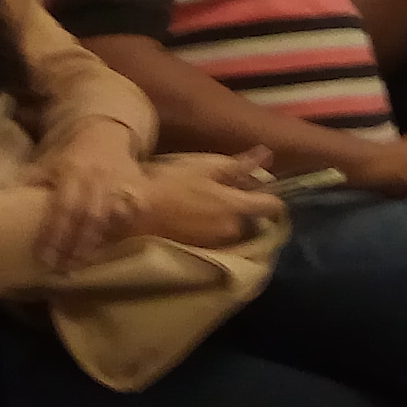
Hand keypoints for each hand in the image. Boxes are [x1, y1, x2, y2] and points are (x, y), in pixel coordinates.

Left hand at [24, 118, 146, 271]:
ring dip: (97, 242)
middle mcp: (96, 177)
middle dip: (76, 245)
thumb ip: (30, 183)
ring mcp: (118, 181)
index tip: (44, 257)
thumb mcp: (46, 163)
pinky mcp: (135, 186)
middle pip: (87, 216)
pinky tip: (112, 246)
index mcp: (71, 170)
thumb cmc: (68, 155)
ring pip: (110, 216)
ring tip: (81, 263)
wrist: (103, 132)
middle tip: (63, 268)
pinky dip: (124, 228)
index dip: (54, 233)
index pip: (62, 207)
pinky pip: (133, 210)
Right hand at [131, 151, 283, 246]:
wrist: (135, 213)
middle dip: (243, 206)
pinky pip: (215, 239)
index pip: (271, 207)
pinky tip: (195, 217)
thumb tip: (266, 154)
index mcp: (237, 208)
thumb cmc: (171, 184)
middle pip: (251, 218)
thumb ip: (239, 165)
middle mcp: (232, 230)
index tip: (260, 188)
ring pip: (232, 229)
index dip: (270, 196)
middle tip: (223, 190)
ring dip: (227, 218)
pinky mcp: (198, 251)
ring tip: (206, 203)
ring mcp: (215, 244)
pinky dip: (211, 229)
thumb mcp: (206, 168)